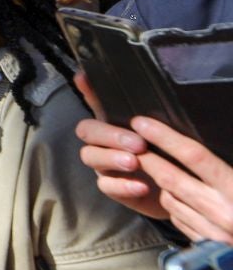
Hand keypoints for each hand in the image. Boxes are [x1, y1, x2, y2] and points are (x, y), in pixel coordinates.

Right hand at [73, 74, 168, 219]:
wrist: (184, 192)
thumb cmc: (173, 158)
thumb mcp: (168, 134)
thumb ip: (155, 118)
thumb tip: (146, 92)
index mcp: (117, 123)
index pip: (96, 102)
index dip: (87, 90)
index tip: (84, 77)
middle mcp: (103, 142)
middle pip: (87, 130)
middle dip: (110, 135)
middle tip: (138, 143)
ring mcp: (104, 165)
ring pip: (90, 156)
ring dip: (111, 158)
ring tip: (134, 163)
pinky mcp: (112, 189)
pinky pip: (106, 186)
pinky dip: (122, 186)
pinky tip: (141, 186)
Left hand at [132, 115, 232, 243]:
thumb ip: (228, 164)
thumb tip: (203, 146)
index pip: (194, 156)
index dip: (165, 137)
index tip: (143, 122)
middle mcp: (223, 211)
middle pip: (170, 177)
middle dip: (147, 157)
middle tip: (130, 142)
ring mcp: (212, 232)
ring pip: (169, 199)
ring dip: (161, 183)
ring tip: (160, 169)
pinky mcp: (206, 247)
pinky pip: (179, 220)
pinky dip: (175, 206)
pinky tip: (181, 198)